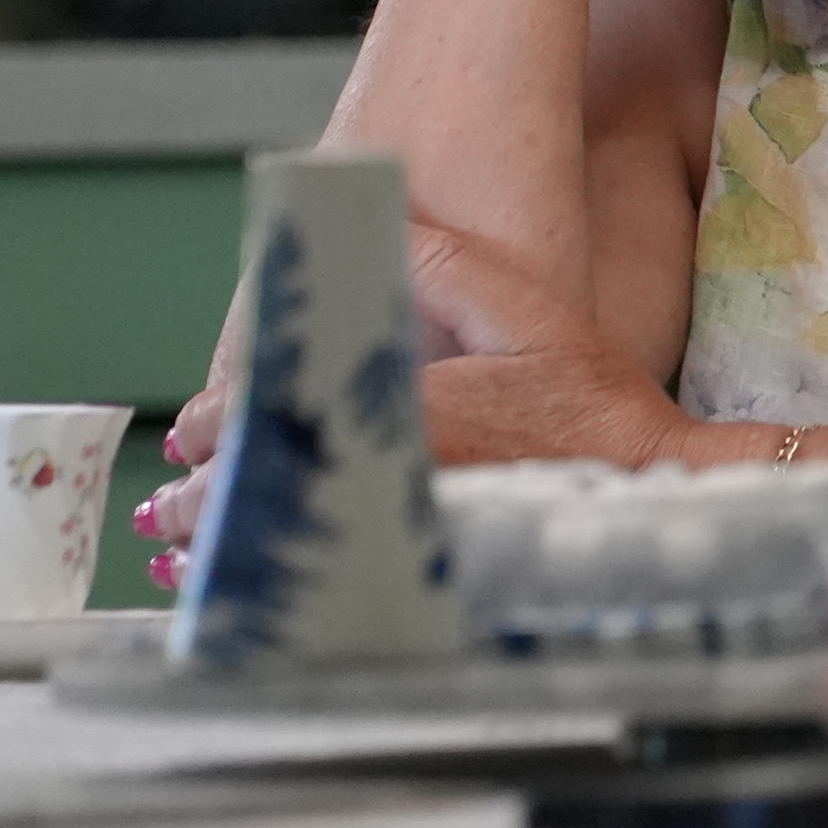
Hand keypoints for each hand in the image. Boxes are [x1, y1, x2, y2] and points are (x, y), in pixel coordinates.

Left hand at [138, 215, 690, 583]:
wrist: (649, 494)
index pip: (259, 416)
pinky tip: (236, 598)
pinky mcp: (395, 590)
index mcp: (386, 411)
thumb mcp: (531, 315)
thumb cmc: (592, 411)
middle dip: (200, 495)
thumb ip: (444, 267)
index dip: (214, 422)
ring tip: (187, 547)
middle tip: (178, 496)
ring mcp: (379, 545)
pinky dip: (257, 597)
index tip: (196, 427)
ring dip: (215, 549)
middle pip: (244, 495)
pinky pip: (299, 597)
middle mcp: (370, 482)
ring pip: (266, 550)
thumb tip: (373, 230)